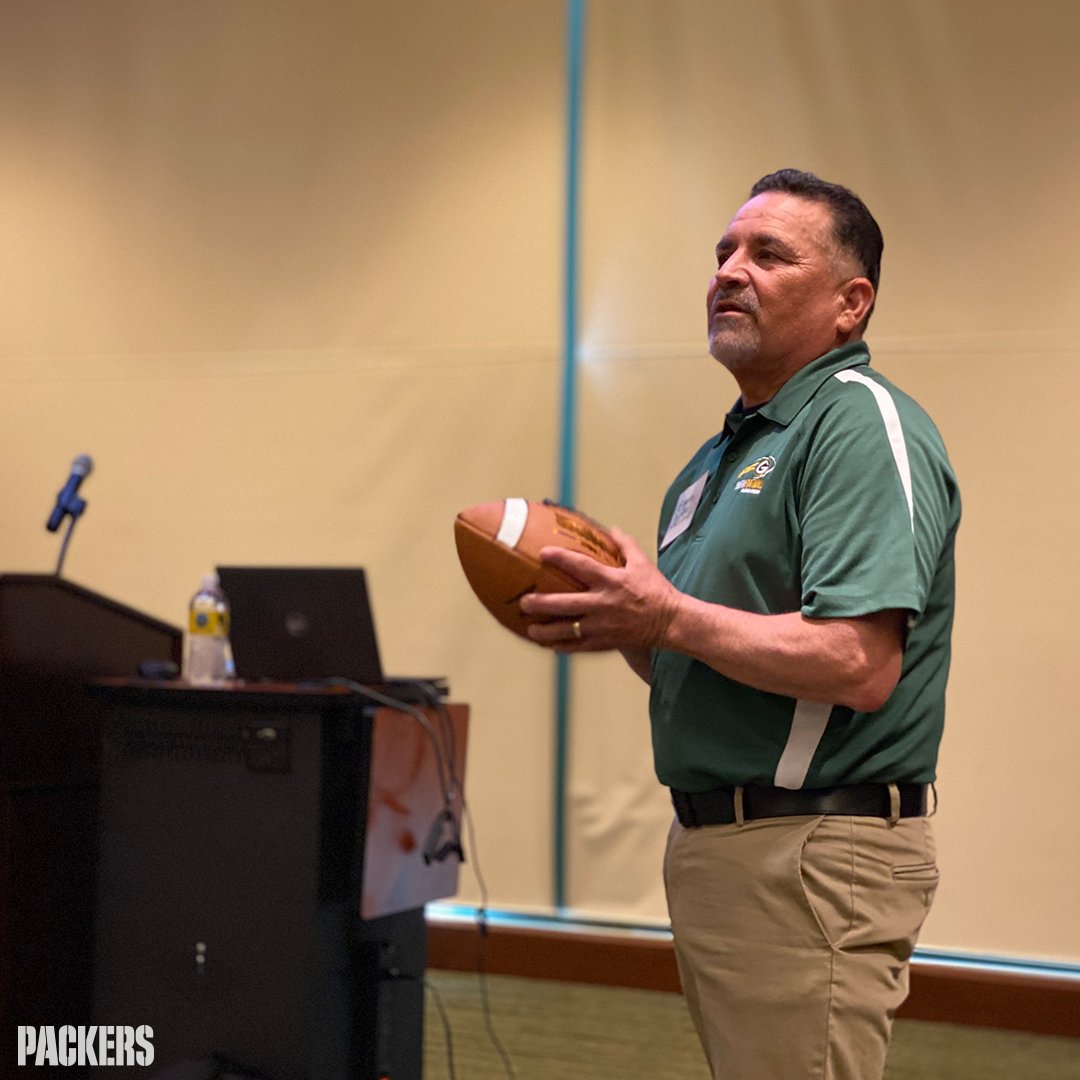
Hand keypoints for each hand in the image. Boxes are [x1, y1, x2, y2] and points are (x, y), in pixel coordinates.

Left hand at [520, 527, 682, 652]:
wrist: (671, 622)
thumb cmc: (657, 591)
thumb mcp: (643, 563)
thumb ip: (625, 545)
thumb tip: (611, 529)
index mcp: (611, 581)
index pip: (581, 566)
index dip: (560, 558)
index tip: (542, 553)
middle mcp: (603, 604)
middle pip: (564, 604)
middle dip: (541, 603)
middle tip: (523, 601)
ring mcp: (602, 626)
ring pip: (567, 631)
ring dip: (546, 631)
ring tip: (530, 630)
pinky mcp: (606, 642)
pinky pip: (579, 647)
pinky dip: (563, 647)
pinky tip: (551, 645)